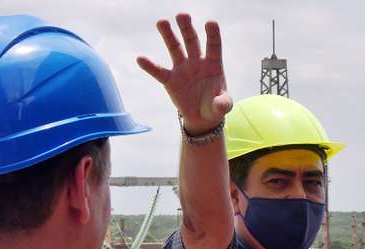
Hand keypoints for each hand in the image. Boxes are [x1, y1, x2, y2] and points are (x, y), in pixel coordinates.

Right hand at [137, 14, 232, 133]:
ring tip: (162, 22)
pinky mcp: (171, 80)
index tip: (211, 23)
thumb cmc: (215, 106)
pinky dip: (150, 66)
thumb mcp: (223, 106)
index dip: (212, 35)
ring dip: (169, 36)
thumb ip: (223, 103)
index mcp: (213, 64)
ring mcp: (182, 69)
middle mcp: (197, 62)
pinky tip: (141, 59)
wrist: (202, 117)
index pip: (213, 46)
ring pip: (174, 49)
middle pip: (191, 41)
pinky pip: (159, 72)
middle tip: (182, 15)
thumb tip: (219, 104)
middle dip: (187, 28)